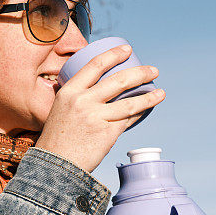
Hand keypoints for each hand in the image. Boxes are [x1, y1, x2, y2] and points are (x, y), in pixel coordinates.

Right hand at [35, 45, 164, 172]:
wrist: (55, 165)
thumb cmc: (58, 138)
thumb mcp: (61, 109)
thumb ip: (77, 97)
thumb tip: (96, 87)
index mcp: (69, 91)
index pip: (95, 65)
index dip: (113, 54)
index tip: (127, 49)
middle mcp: (83, 101)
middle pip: (119, 81)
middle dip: (140, 73)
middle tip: (153, 70)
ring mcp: (96, 118)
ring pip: (130, 102)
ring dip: (149, 96)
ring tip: (160, 92)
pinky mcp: (107, 134)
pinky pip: (129, 120)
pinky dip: (140, 113)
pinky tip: (148, 109)